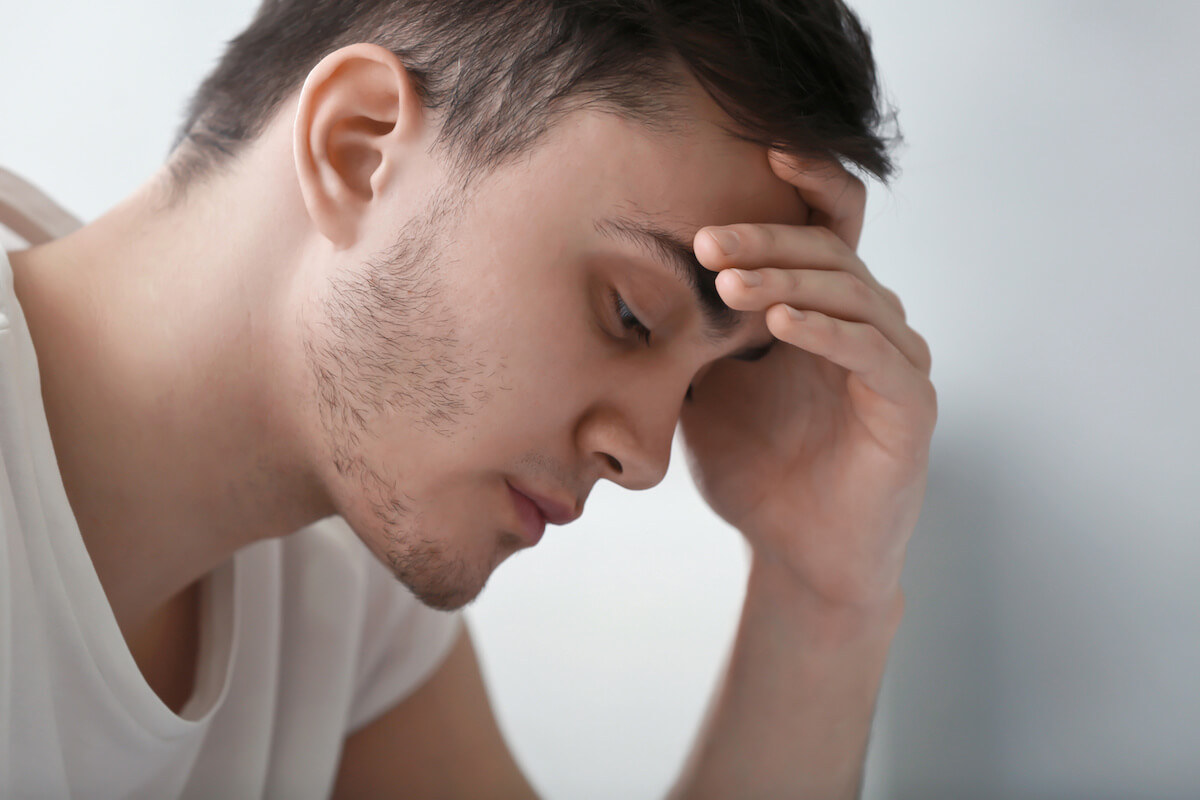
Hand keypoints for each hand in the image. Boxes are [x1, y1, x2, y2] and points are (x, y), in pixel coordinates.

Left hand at [678, 153, 935, 611]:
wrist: (795, 553)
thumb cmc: (755, 469)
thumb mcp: (705, 391)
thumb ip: (691, 336)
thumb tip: (629, 284)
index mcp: (825, 308)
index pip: (827, 225)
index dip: (805, 183)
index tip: (758, 150)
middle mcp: (869, 322)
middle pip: (831, 250)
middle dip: (768, 239)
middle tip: (708, 243)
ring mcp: (894, 361)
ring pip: (852, 292)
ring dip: (788, 281)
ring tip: (729, 285)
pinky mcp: (909, 405)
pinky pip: (874, 352)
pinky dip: (827, 331)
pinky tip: (781, 324)